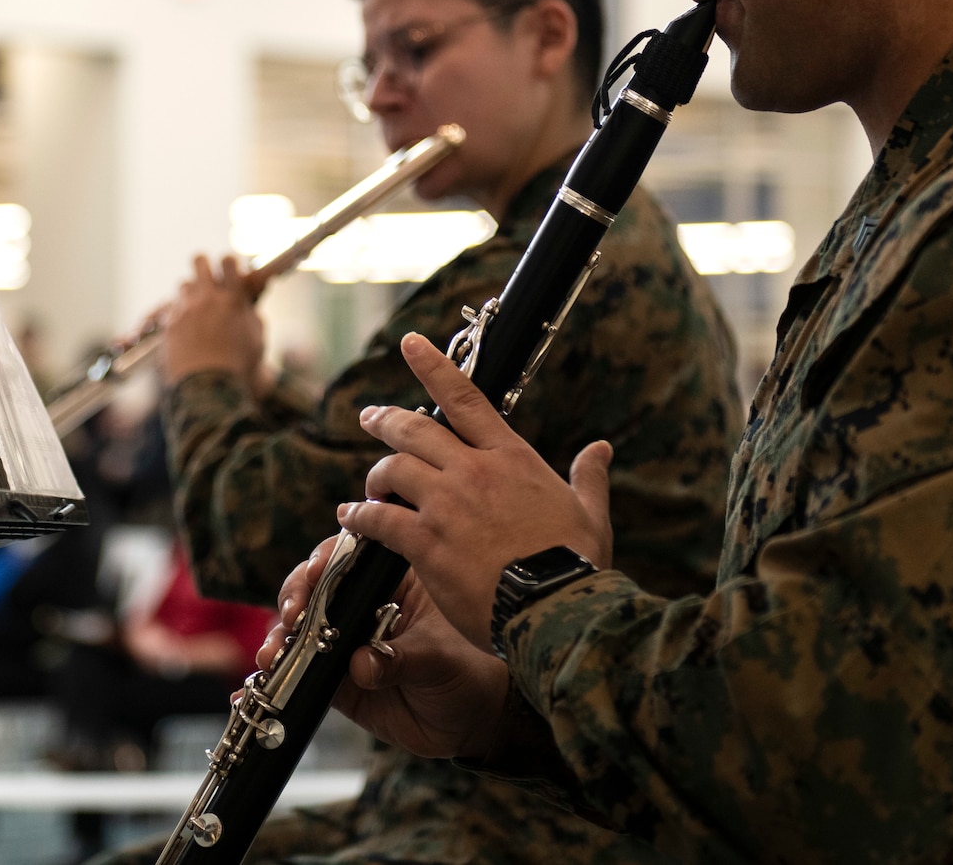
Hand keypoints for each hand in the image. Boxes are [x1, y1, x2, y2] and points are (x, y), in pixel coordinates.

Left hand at [156, 255, 264, 386]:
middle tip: (210, 278)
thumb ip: (252, 315)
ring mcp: (185, 310)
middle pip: (199, 261)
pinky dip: (180, 312)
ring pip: (183, 284)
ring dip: (192, 292)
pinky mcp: (169, 324)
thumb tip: (246, 303)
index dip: (229, 263)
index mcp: (232, 299)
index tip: (230, 269)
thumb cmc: (239, 367)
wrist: (208, 389)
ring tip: (198, 308)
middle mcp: (207, 299)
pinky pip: (172, 307)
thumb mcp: (257, 339)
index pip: (228, 261)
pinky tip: (187, 326)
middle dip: (204, 265)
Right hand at [261, 536, 510, 759]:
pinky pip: (297, 672)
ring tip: (272, 655)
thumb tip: (361, 664)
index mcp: (395, 581)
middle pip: (316, 586)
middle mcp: (364, 605)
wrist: (471, 724)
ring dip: (280, 637)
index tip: (317, 574)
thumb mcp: (441, 662)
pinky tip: (254, 687)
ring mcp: (345, 641)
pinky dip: (274, 677)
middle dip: (296, 596)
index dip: (328, 560)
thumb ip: (402, 660)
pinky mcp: (334, 678)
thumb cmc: (469, 674)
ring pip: (300, 628)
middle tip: (294, 616)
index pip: (353, 557)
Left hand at [336, 333, 613, 649]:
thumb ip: (589, 476)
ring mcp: (447, 505)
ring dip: (376, 475)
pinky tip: (351, 518)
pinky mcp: (427, 542)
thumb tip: (601, 450)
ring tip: (368, 488)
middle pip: (415, 429)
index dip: (433, 366)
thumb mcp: (590, 512)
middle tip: (370, 417)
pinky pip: (380, 518)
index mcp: (511, 457)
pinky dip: (360, 515)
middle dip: (386, 420)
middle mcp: (474, 471)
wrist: (557, 608)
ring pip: (394, 469)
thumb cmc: (577, 563)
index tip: (410, 343)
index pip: (465, 398)